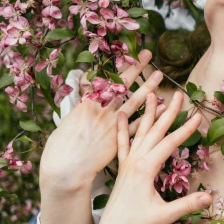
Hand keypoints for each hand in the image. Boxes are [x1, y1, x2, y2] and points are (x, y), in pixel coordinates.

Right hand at [39, 50, 166, 189]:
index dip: (113, 66)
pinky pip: (139, 124)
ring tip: (160, 75)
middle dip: (135, 68)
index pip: (102, 79)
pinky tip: (163, 107)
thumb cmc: (60, 148)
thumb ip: (79, 110)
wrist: (65, 169)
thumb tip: (84, 101)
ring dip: (148, 87)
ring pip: (134, 101)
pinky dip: (151, 115)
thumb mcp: (67, 122)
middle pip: (121, 84)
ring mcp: (111, 123)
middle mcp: (101, 109)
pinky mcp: (118, 139)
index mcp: (85, 103)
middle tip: (147, 54)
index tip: (124, 53)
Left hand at [96, 89, 212, 223]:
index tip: (198, 116)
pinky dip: (123, 128)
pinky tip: (122, 114)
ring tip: (151, 94)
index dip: (185, 129)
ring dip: (147, 113)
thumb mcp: (165, 216)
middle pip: (155, 131)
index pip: (169, 143)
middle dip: (169, 112)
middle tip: (179, 94)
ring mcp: (127, 163)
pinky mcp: (122, 168)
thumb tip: (210, 197)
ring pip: (139, 132)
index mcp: (146, 169)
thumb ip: (187, 205)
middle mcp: (136, 161)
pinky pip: (121, 143)